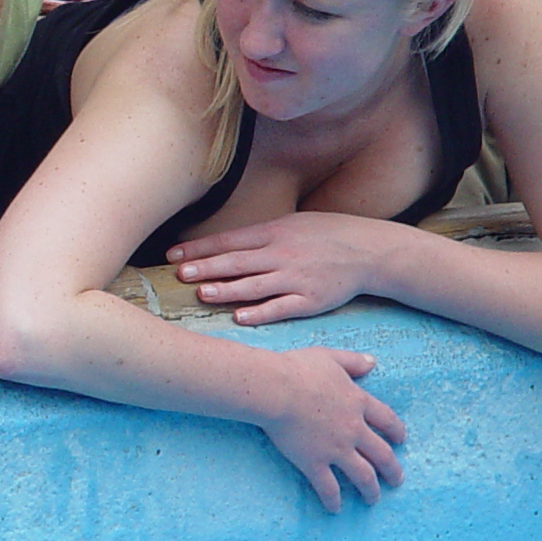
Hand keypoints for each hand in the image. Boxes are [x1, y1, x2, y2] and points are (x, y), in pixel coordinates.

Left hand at [167, 213, 402, 324]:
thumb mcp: (291, 223)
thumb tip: (220, 245)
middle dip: (205, 268)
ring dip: (226, 290)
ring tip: (201, 294)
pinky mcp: (310, 300)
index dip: (199, 249)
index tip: (172, 255)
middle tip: (179, 275)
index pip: (229, 241)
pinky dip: (259, 313)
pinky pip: (281, 308)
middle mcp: (282, 254)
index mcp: (275, 232)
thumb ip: (258, 235)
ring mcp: (296, 278)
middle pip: (236, 263)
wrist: (369, 251)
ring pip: (254, 286)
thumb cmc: (325, 235)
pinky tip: (238, 316)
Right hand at [258, 347, 405, 510]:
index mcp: (358, 403)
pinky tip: (336, 509)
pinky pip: (328, 486)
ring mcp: (336, 448)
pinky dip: (334, 499)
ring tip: (374, 499)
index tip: (401, 440)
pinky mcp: (314, 462)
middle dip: (392, 469)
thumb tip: (373, 362)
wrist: (276, 389)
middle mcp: (353, 429)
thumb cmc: (298, 370)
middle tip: (397, 480)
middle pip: (381, 454)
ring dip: (370, 489)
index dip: (396, 431)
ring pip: (362, 474)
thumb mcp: (330, 358)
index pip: (386, 420)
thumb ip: (353, 361)